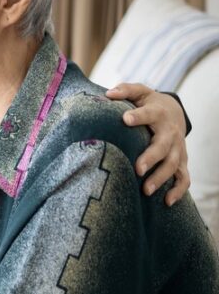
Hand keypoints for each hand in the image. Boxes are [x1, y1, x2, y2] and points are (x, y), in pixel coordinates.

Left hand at [106, 83, 189, 204]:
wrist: (174, 112)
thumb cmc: (149, 104)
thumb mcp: (140, 93)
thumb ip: (126, 90)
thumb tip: (108, 93)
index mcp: (158, 113)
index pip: (149, 113)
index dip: (138, 116)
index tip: (125, 119)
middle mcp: (170, 132)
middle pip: (163, 146)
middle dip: (151, 158)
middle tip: (137, 169)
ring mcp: (177, 148)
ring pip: (173, 165)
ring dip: (161, 178)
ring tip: (146, 190)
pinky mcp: (181, 161)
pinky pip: (184, 178)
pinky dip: (178, 190)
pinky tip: (167, 202)